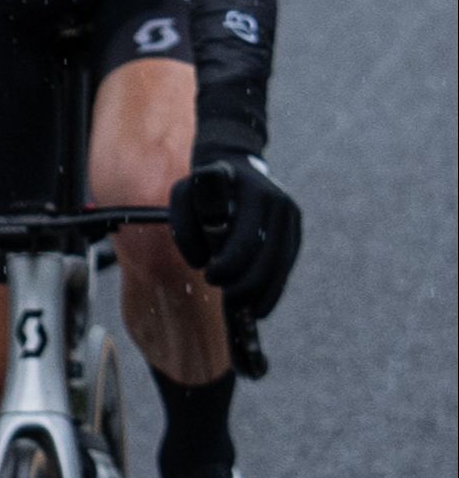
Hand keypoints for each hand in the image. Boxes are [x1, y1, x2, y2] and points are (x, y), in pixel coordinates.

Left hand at [169, 152, 300, 321]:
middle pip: (269, 257)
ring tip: (246, 311)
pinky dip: (274, 287)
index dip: (230, 264)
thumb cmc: (203, 186)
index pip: (247, 238)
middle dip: (248, 285)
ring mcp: (292, 218)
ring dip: (264, 293)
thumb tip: (201, 262)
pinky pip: (286, 265)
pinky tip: (261, 304)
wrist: (235, 166)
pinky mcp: (295, 230)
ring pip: (282, 265)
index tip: (210, 277)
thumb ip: (184, 226)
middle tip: (229, 302)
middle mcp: (280, 204)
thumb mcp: (183, 195)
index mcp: (255, 193)